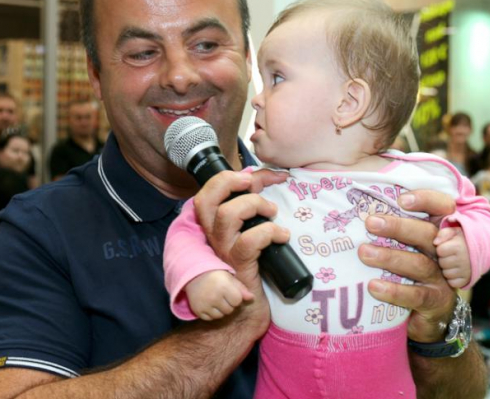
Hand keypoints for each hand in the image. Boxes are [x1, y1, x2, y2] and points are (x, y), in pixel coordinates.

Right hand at [186, 270, 252, 320]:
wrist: (194, 276)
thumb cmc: (216, 277)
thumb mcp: (230, 278)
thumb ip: (242, 289)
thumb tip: (252, 298)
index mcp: (223, 286)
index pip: (237, 301)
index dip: (235, 297)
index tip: (230, 291)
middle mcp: (214, 296)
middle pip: (229, 310)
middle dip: (228, 304)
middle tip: (222, 295)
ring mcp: (205, 304)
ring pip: (220, 315)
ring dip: (220, 310)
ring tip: (216, 299)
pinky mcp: (198, 310)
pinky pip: (210, 318)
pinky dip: (211, 313)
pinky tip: (209, 303)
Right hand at [193, 169, 288, 336]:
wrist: (246, 313)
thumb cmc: (253, 269)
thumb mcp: (252, 232)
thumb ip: (254, 207)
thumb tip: (269, 178)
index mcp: (213, 225)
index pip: (209, 191)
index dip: (231, 176)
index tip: (259, 175)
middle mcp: (212, 237)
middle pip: (206, 197)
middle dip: (229, 181)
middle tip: (253, 184)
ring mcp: (223, 251)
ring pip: (227, 214)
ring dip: (254, 205)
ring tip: (272, 212)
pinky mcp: (238, 267)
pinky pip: (249, 242)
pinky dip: (269, 232)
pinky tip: (282, 235)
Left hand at [360, 189, 456, 342]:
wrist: (425, 318)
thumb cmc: (407, 274)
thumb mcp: (403, 248)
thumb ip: (390, 230)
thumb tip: (357, 213)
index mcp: (435, 232)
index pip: (440, 209)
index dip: (426, 201)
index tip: (401, 199)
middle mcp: (442, 252)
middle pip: (428, 234)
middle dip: (398, 227)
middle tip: (370, 223)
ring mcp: (441, 278)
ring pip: (419, 264)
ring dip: (389, 257)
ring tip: (363, 253)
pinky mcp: (435, 301)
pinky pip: (416, 295)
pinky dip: (393, 291)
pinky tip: (373, 287)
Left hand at [433, 226, 470, 288]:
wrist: (480, 250)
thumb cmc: (462, 240)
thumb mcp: (454, 231)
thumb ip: (443, 233)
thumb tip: (435, 243)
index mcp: (459, 247)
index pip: (440, 251)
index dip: (441, 248)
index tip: (448, 247)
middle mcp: (464, 260)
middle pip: (442, 263)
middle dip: (444, 259)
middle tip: (451, 255)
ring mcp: (467, 272)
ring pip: (446, 274)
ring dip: (447, 269)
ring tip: (454, 262)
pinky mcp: (467, 280)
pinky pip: (452, 283)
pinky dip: (452, 278)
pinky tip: (456, 271)